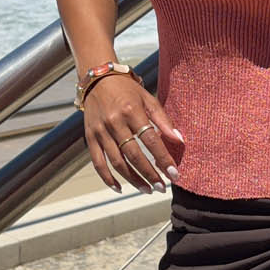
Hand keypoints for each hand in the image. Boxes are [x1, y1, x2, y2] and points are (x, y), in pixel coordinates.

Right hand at [82, 75, 184, 194]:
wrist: (98, 79)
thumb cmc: (127, 90)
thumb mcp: (148, 99)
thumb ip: (163, 120)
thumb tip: (179, 140)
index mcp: (132, 111)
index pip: (151, 140)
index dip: (163, 159)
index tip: (174, 174)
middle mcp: (115, 122)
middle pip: (134, 155)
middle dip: (150, 174)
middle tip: (162, 188)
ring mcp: (100, 131)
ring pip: (117, 162)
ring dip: (133, 179)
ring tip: (148, 190)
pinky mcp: (90, 137)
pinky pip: (98, 163)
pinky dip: (108, 178)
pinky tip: (120, 188)